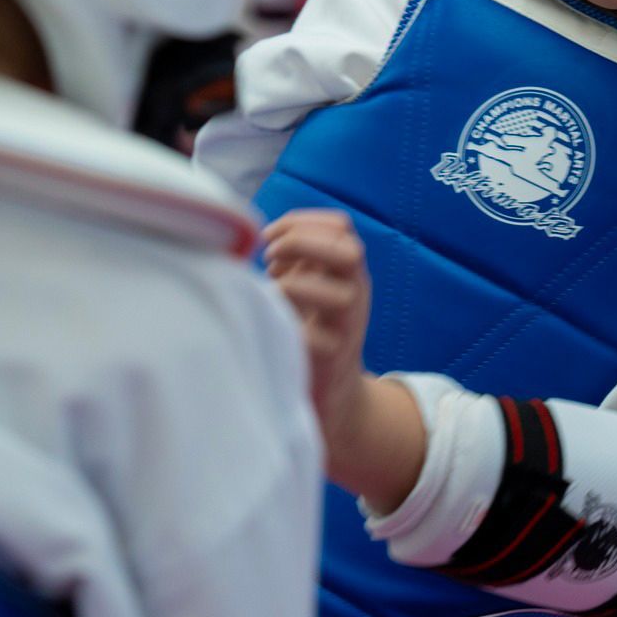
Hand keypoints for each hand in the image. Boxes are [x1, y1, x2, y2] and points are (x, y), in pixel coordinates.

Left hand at [263, 208, 370, 448]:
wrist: (333, 394)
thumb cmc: (310, 329)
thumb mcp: (307, 284)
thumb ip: (293, 258)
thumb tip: (260, 234)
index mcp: (347, 270)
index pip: (340, 225)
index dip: (301, 221)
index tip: (267, 235)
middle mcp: (356, 292)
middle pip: (349, 250)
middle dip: (303, 243)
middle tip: (270, 256)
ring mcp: (348, 326)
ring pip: (341, 295)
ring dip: (296, 285)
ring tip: (272, 291)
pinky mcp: (333, 360)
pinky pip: (318, 339)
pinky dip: (290, 326)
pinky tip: (274, 323)